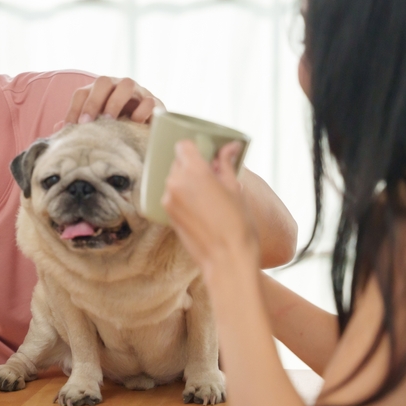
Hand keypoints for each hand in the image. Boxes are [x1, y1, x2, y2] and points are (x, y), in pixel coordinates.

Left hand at [64, 76, 161, 124]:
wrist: (148, 128)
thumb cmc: (117, 127)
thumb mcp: (97, 126)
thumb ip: (78, 126)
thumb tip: (57, 129)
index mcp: (99, 92)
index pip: (82, 93)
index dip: (75, 108)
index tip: (71, 127)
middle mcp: (117, 87)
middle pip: (103, 82)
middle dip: (93, 102)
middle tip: (88, 123)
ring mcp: (137, 92)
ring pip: (126, 85)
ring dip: (115, 102)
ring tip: (110, 122)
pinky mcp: (154, 102)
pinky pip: (149, 101)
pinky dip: (142, 111)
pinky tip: (135, 124)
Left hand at [162, 140, 260, 276]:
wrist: (227, 260)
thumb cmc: (238, 224)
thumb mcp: (235, 189)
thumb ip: (226, 164)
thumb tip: (230, 146)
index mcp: (194, 172)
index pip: (184, 146)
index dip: (195, 148)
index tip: (207, 154)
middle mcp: (176, 183)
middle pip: (178, 162)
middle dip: (192, 165)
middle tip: (212, 175)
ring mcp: (168, 200)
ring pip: (174, 179)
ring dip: (187, 181)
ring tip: (208, 195)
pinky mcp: (167, 215)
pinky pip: (172, 196)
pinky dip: (183, 196)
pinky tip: (200, 207)